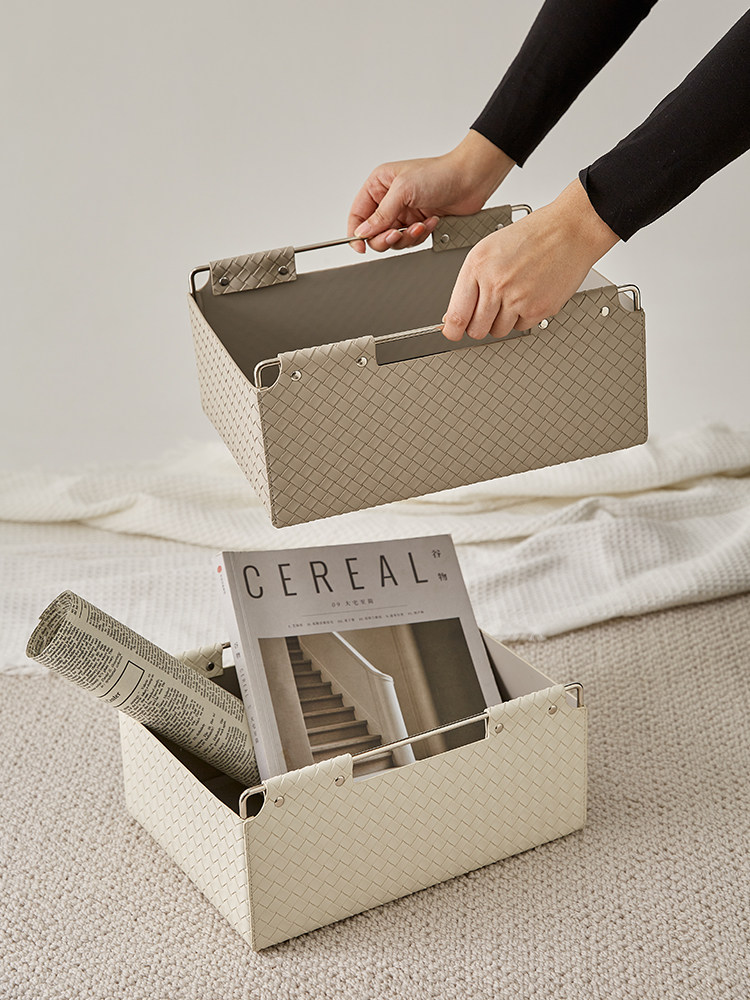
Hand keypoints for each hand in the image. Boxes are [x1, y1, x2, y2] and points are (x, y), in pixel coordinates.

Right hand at [347, 131, 514, 252]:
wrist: (470, 180)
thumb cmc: (439, 173)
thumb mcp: (404, 190)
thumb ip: (381, 214)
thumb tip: (363, 232)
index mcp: (379, 185)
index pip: (357, 214)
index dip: (356, 233)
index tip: (361, 247)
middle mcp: (389, 199)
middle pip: (374, 232)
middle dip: (386, 237)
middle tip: (396, 235)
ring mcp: (404, 212)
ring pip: (392, 239)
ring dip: (407, 237)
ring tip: (420, 225)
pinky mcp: (418, 222)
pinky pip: (410, 240)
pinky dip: (420, 235)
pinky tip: (431, 222)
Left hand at [441, 179, 620, 340]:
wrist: (570, 231)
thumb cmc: (532, 236)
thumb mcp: (489, 250)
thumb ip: (470, 282)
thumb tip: (455, 314)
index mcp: (478, 267)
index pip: (456, 315)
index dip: (452, 330)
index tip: (453, 333)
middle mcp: (496, 284)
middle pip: (476, 329)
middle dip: (478, 325)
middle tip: (488, 312)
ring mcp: (518, 299)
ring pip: (498, 331)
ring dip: (502, 321)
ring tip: (513, 295)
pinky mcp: (538, 310)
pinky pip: (521, 327)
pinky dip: (523, 316)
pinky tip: (529, 295)